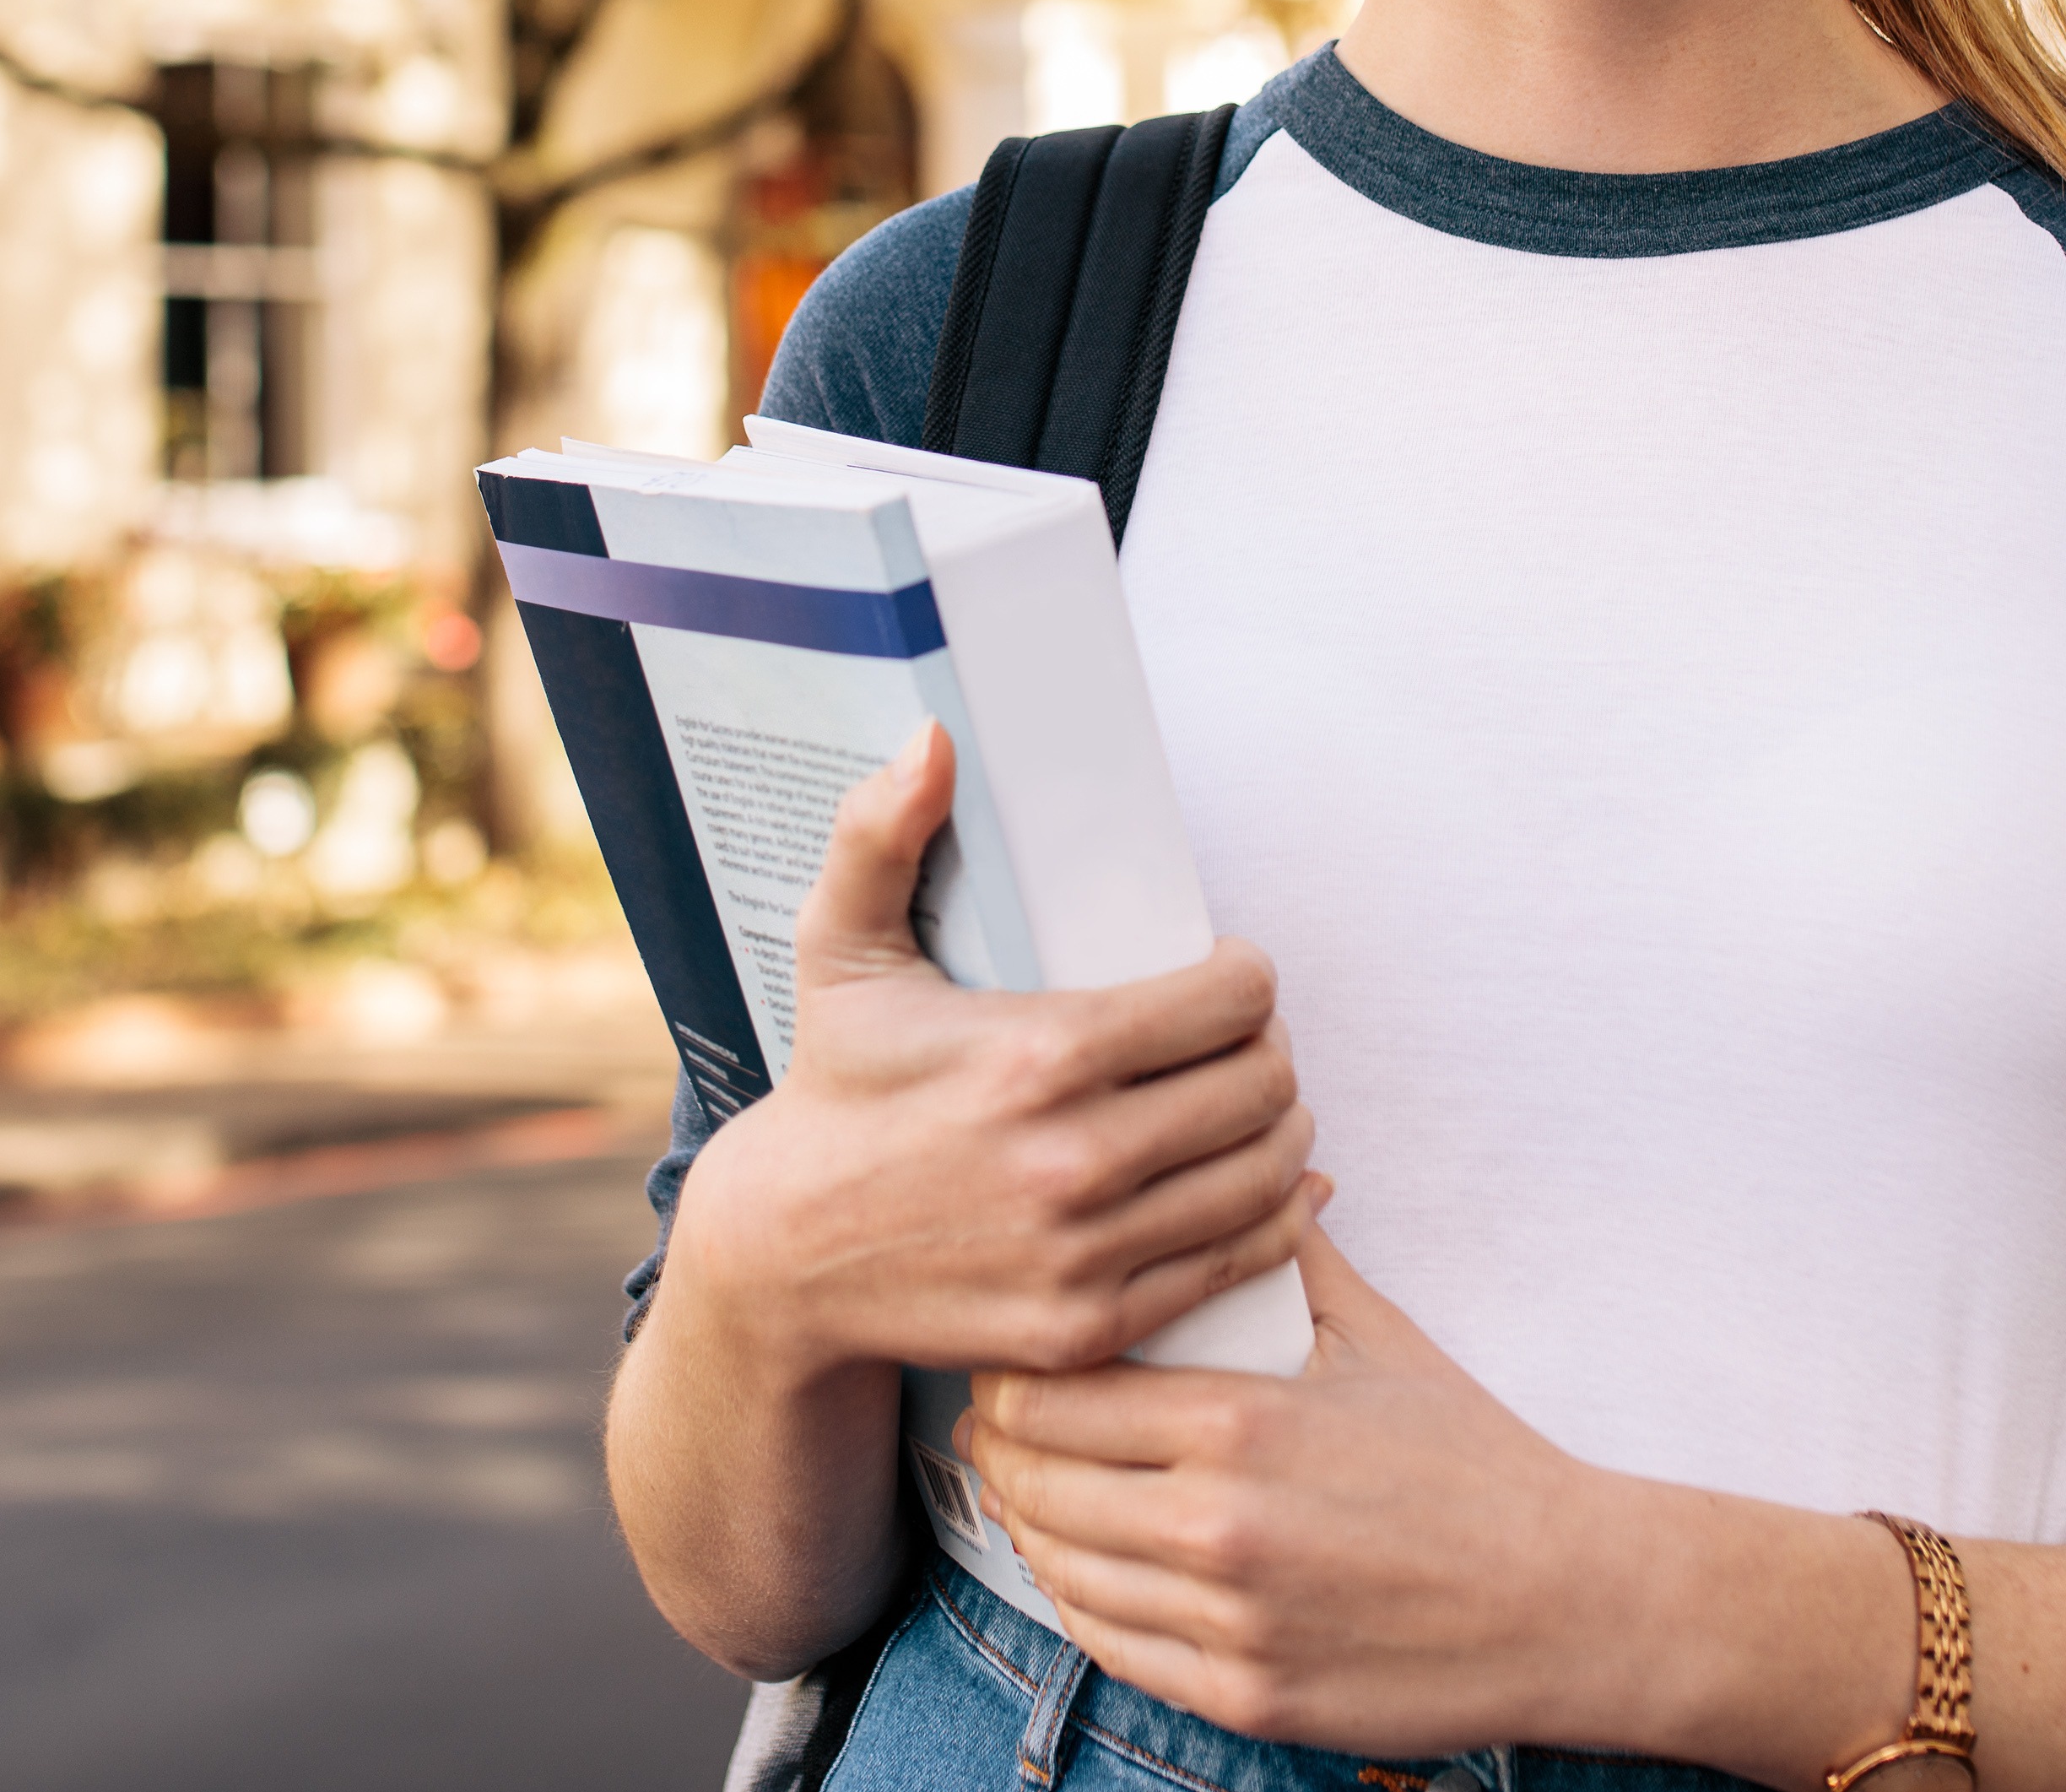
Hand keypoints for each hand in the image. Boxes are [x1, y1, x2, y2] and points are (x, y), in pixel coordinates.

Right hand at [670, 722, 1316, 1386]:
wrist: (783, 1257)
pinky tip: (1271, 1184)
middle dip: (1268, 1050)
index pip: (1228, 1001)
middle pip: (1261, 1085)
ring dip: (1282, 1130)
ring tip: (1257, 1104)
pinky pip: (1236, 1261)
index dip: (1247, 978)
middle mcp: (1071, 1159)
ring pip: (1264, 1174)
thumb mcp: (843, 950)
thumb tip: (933, 741)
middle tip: (1245, 1039)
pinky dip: (1273, 1219)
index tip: (1229, 975)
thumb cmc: (835, 1087)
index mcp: (1036, 1054)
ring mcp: (1085, 1252)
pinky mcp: (1091, 1324)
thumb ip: (881, 834)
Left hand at [959, 1202, 1620, 1755]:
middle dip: (1000, 1443)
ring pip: (1056, 1569)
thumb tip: (1251, 1172)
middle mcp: (1217, 1529)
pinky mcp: (1244, 1699)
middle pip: (1031, 1481)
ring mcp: (1226, 1626)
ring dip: (1030, 1522)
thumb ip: (1288, 1253)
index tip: (1011, 1351)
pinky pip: (1109, 1647)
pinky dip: (1079, 1600)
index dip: (1007, 1369)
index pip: (1047, 1393)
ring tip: (1032, 1484)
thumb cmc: (1475, 1464)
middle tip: (1000, 1415)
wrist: (1566, 1602)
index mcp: (1239, 1424)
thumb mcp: (1377, 1337)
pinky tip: (1086, 1562)